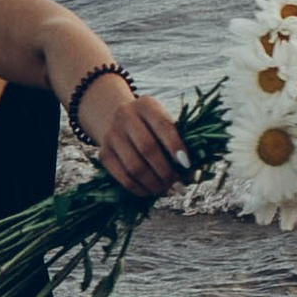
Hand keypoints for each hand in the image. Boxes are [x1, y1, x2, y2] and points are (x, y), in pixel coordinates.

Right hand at [81, 73, 187, 200]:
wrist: (116, 120)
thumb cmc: (151, 126)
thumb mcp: (164, 123)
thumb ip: (180, 143)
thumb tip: (193, 174)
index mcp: (146, 105)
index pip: (163, 125)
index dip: (176, 147)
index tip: (188, 165)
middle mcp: (125, 116)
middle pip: (148, 148)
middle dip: (167, 172)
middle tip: (180, 186)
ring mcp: (111, 135)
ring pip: (135, 167)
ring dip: (155, 184)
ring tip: (169, 191)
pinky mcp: (103, 154)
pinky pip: (123, 178)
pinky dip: (140, 189)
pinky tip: (152, 192)